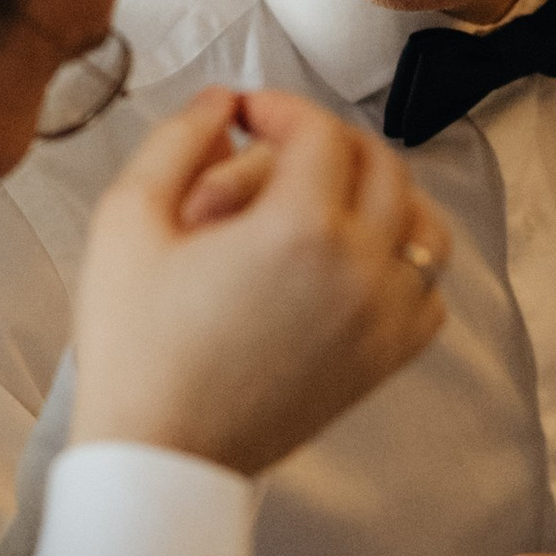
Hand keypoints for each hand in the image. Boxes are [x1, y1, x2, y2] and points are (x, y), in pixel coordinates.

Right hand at [70, 90, 446, 476]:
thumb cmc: (137, 346)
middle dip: (330, 142)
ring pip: (424, 225)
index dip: (280, 106)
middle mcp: (361, 269)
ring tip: (326, 199)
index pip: (320, 131)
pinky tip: (350, 265)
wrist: (163, 454)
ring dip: (383, 196)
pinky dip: (402, 265)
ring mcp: (384, 319)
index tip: (246, 114)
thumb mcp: (127, 221)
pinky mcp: (385, 360)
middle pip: (383, 165)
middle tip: (278, 150)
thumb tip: (222, 101)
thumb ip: (177, 140)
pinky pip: (428, 292)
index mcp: (300, 229)